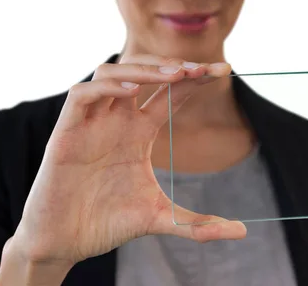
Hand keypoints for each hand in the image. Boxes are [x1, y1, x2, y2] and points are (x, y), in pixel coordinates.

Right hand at [11, 54, 246, 268]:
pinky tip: (133, 91)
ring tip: (174, 75)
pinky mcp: (66, 131)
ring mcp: (92, 122)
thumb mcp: (160, 218)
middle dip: (173, 66)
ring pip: (112, 73)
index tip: (224, 71)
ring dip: (143, 68)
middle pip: (143, 73)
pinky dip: (106, 87)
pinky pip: (82, 94)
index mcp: (139, 131)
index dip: (195, 78)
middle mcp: (117, 119)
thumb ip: (198, 224)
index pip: (170, 93)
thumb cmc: (107, 223)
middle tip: (201, 69)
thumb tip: (242, 231)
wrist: (65, 242)